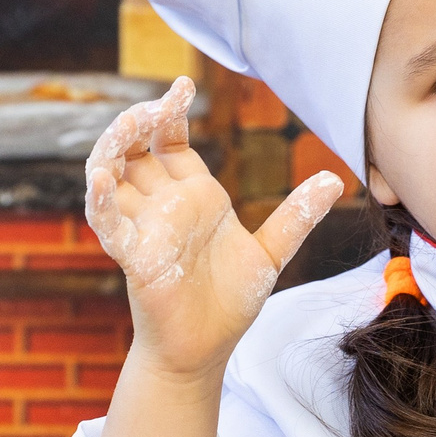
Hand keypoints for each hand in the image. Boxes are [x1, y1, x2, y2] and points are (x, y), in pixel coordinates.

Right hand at [84, 77, 344, 380]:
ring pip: (112, 178)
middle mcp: (164, 206)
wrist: (206, 349)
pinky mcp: (133, 257)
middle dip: (139, 123)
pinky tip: (101, 180)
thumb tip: (335, 179)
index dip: (170, 113)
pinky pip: (108, 224)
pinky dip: (101, 202)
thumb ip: (297, 215)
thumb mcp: (270, 252)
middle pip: (137, 150)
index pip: (171, 142)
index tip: (181, 87)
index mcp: (194, 196)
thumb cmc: (229, 302)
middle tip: (157, 105)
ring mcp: (145, 229)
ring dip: (113, 149)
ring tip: (128, 125)